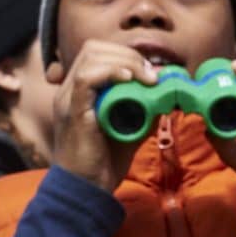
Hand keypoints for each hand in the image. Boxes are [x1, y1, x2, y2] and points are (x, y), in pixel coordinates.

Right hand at [48, 40, 157, 190]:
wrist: (87, 188)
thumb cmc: (105, 161)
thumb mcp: (131, 128)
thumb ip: (145, 110)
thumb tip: (167, 96)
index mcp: (80, 91)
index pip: (98, 53)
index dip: (127, 55)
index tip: (152, 72)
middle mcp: (69, 90)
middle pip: (94, 48)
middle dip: (129, 55)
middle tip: (152, 75)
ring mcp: (68, 99)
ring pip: (91, 58)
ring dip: (125, 62)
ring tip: (147, 79)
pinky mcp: (73, 111)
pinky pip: (86, 79)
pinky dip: (111, 73)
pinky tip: (130, 81)